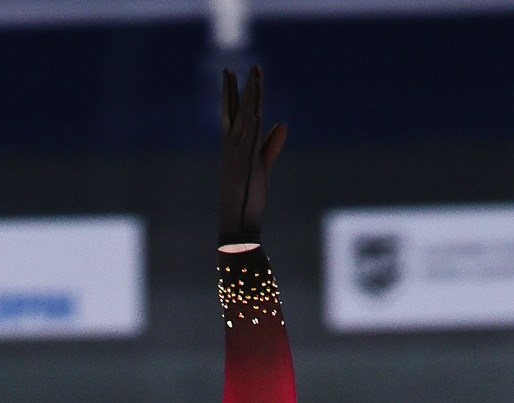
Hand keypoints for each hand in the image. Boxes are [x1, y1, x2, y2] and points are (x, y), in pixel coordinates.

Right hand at [218, 65, 286, 246]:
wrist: (237, 223)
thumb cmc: (247, 197)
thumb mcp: (261, 166)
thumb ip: (271, 144)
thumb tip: (283, 124)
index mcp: (233, 148)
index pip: (232, 114)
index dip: (232, 94)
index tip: (231, 75)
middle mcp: (232, 148)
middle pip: (236, 112)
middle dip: (237, 89)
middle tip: (233, 68)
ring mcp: (238, 156)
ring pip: (245, 121)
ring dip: (251, 99)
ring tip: (255, 77)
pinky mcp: (246, 166)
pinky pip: (250, 143)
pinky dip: (253, 127)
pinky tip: (258, 111)